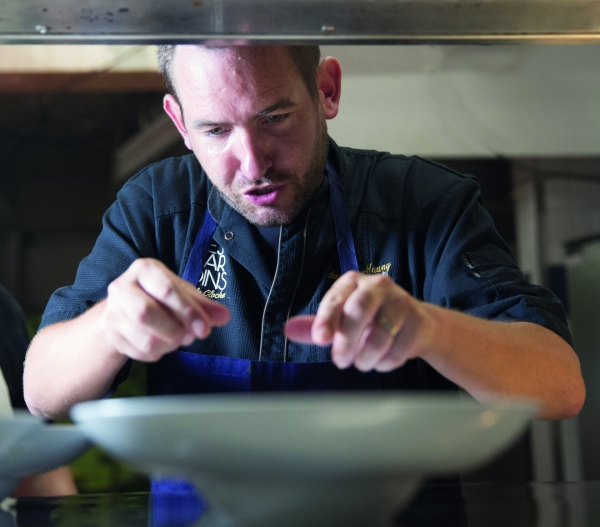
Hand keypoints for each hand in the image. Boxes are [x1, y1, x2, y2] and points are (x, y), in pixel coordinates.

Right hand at [101, 258, 229, 361]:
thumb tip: (224, 316)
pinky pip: (139, 352)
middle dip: (174, 329)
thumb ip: (204, 305)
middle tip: (190, 336)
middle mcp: (123, 287)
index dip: (188, 311)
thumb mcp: (182, 293)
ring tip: (178, 339)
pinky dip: (158, 353)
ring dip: (169, 344)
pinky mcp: (113, 334)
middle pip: (145, 313)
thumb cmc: (159, 296)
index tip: (204, 328)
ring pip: (143, 338)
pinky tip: (164, 344)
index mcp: (144, 270)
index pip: (166, 289)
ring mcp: (114, 313)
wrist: (125, 308)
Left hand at [285, 271, 433, 371]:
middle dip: (346, 341)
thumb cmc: (371, 319)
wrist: (417, 323)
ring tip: (362, 361)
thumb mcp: (342, 319)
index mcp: (352, 282)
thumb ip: (317, 325)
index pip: (335, 299)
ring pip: (379, 336)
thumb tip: (288, 329)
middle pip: (358, 311)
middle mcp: (377, 285)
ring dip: (366, 358)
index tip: (320, 339)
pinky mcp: (418, 321)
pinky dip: (385, 363)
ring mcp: (401, 301)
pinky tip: (383, 359)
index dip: (326, 320)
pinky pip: (397, 350)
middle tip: (340, 361)